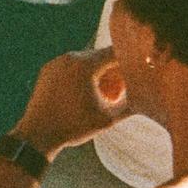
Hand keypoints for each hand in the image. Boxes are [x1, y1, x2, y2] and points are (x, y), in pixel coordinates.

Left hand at [15, 46, 130, 155]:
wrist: (37, 134)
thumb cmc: (74, 127)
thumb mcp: (108, 118)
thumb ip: (130, 106)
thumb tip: (150, 99)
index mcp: (85, 64)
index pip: (116, 53)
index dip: (130, 59)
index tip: (140, 68)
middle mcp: (70, 58)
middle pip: (100, 55)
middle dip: (113, 67)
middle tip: (122, 84)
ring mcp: (56, 62)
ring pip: (85, 60)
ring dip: (97, 70)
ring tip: (104, 88)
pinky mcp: (48, 69)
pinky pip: (70, 66)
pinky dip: (81, 74)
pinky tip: (85, 89)